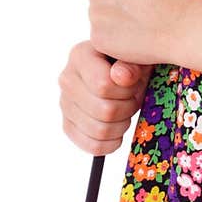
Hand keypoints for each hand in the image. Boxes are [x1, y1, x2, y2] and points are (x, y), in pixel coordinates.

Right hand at [59, 40, 150, 155]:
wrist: (124, 74)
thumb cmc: (131, 62)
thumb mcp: (137, 56)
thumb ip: (131, 64)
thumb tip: (121, 77)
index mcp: (80, 56)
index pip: (103, 86)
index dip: (126, 90)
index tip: (134, 83)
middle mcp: (66, 79)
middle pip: (104, 111)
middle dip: (128, 107)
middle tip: (132, 98)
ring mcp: (65, 104)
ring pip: (100, 130)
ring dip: (122, 124)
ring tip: (125, 110)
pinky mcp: (68, 126)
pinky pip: (93, 146)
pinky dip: (112, 142)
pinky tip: (118, 128)